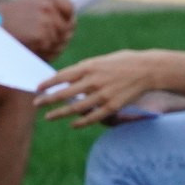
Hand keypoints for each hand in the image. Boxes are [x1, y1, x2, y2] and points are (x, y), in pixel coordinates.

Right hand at [0, 0, 76, 59]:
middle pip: (67, 28)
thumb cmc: (7, 17)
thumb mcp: (29, 6)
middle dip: (63, 38)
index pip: (70, 8)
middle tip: (56, 46)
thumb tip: (70, 25)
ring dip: (54, 49)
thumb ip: (48, 11)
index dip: (70, 19)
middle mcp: (48, 8)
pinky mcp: (40, 36)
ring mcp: (45, 22)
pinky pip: (51, 50)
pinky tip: (37, 54)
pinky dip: (46, 55)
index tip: (66, 27)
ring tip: (43, 52)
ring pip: (60, 41)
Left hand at [38, 48, 184, 127]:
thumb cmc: (124, 62)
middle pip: (64, 93)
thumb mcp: (102, 60)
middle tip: (36, 104)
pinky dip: (81, 122)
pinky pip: (92, 117)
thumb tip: (68, 78)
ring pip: (75, 108)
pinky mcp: (112, 106)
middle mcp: (93, 81)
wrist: (148, 69)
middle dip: (48, 100)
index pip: (62, 76)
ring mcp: (102, 94)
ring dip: (60, 113)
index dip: (48, 84)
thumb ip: (85, 69)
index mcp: (90, 66)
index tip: (37, 88)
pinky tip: (73, 124)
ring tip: (49, 117)